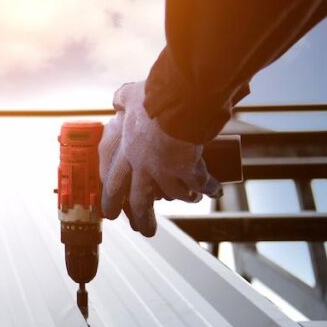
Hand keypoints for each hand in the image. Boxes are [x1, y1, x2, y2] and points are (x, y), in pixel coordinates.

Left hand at [99, 81, 220, 236]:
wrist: (177, 105)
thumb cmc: (152, 99)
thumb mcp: (130, 97)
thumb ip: (122, 100)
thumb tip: (117, 101)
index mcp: (126, 151)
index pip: (112, 182)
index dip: (111, 199)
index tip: (111, 211)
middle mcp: (142, 166)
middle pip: (139, 201)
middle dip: (142, 218)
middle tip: (143, 230)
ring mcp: (164, 171)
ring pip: (173, 195)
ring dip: (183, 198)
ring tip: (191, 200)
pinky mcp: (186, 171)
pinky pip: (199, 185)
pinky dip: (208, 188)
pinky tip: (215, 190)